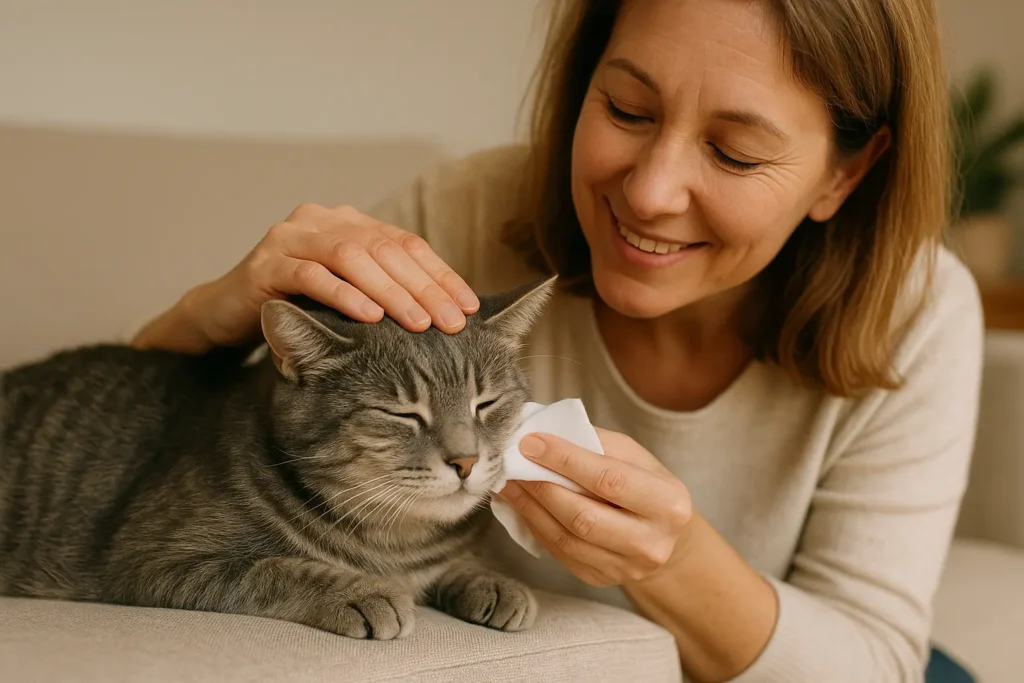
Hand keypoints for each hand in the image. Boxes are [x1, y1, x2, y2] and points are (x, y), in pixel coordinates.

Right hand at [154, 203, 478, 350]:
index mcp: (348, 222)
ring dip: (391, 291)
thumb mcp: (347, 294)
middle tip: (451, 322)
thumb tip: (444, 311)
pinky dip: (344, 295)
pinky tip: (370, 316)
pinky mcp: (265, 263)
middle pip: (385, 249)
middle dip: (424, 287)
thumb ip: (384, 289)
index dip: (441, 275)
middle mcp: (321, 220)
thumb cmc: (297, 307)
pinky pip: (311, 275)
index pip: (406, 244)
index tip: (469, 307)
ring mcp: (290, 237)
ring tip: (418, 322)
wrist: (225, 313)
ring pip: (352, 257)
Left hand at [496, 428, 692, 586]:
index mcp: (669, 504)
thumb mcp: (637, 458)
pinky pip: (559, 553)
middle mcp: (651, 543)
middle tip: (513, 463)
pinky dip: (535, 525)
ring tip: (508, 483)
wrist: (665, 539)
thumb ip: (598, 444)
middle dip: (542, 487)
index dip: (566, 460)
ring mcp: (626, 568)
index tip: (532, 442)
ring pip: (566, 540)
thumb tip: (547, 433)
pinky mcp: (600, 579)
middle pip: (583, 517)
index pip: (609, 480)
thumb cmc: (647, 487)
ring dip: (530, 508)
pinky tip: (520, 505)